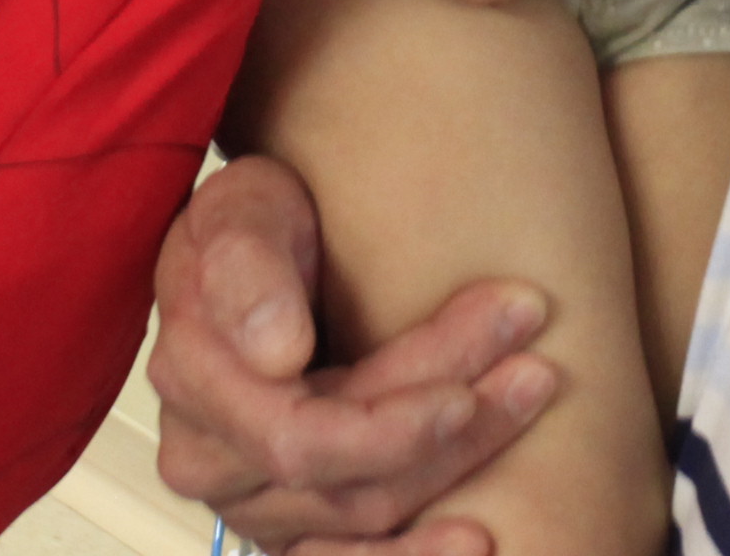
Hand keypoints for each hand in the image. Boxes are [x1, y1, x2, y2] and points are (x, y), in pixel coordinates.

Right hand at [149, 155, 558, 554]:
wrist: (258, 252)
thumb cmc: (254, 224)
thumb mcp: (242, 208)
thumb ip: (247, 264)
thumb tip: (276, 350)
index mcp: (195, 381)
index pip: (305, 432)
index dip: (397, 417)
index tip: (478, 364)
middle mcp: (211, 459)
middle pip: (351, 475)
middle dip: (454, 424)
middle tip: (533, 368)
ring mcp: (251, 502)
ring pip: (368, 515)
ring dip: (460, 464)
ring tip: (528, 399)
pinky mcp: (291, 523)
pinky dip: (414, 554)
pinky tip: (479, 538)